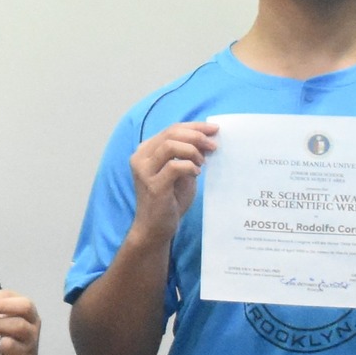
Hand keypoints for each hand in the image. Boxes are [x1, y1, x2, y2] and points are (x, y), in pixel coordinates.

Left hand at [0, 290, 42, 354]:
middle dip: (2, 305)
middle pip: (25, 305)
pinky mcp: (25, 353)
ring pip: (20, 325)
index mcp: (25, 307)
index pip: (10, 294)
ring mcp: (31, 337)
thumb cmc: (7, 339)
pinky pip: (12, 345)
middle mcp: (33, 320)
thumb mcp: (0, 322)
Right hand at [126, 121, 219, 243]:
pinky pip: (174, 166)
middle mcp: (141, 158)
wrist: (156, 227)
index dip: (194, 126)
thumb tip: (207, 139)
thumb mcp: (180, 172)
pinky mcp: (153, 185)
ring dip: (192, 150)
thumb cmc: (169, 200)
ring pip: (170, 145)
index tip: (214, 129)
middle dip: (196, 136)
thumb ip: (188, 155)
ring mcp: (144, 171)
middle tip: (213, 145)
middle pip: (171, 133)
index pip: (171, 129)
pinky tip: (196, 173)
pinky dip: (189, 166)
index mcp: (146, 151)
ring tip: (202, 162)